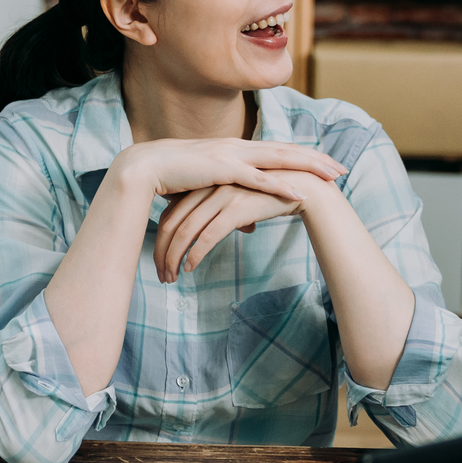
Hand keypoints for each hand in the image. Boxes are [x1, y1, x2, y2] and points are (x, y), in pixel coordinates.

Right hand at [115, 138, 345, 203]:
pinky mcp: (221, 169)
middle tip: (342, 168)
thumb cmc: (174, 178)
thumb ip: (233, 202)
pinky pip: (257, 179)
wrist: (145, 167)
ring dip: (307, 167)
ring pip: (278, 160)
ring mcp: (231, 155)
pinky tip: (299, 192)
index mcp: (236, 148)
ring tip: (331, 176)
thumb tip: (252, 225)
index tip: (327, 162)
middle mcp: (238, 146)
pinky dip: (280, 186)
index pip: (277, 150)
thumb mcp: (209, 191)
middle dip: (316, 159)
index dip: (304, 155)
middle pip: (286, 151)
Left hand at [153, 173, 326, 282]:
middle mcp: (208, 188)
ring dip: (175, 258)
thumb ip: (216, 211)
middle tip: (161, 274)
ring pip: (186, 231)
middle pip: (172, 224)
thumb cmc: (266, 197)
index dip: (162, 240)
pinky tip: (190, 268)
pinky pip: (208, 235)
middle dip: (162, 253)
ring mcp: (221, 197)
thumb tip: (204, 234)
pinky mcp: (236, 209)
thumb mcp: (235, 201)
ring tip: (172, 277)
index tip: (160, 261)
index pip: (171, 214)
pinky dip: (195, 254)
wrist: (301, 188)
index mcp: (203, 185)